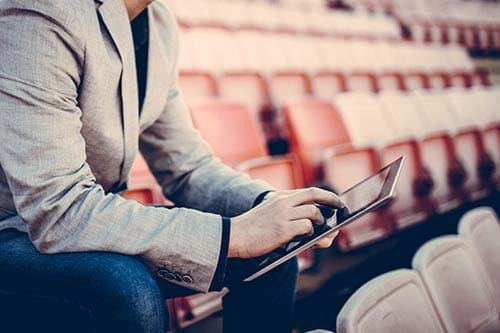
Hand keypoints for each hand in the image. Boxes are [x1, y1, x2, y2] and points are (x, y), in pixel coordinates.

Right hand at [229, 188, 345, 257]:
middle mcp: (283, 202)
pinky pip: (307, 228)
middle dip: (334, 202)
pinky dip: (311, 233)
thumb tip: (320, 230)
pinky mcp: (282, 229)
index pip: (310, 192)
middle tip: (343, 210)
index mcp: (281, 197)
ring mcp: (283, 215)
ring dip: (321, 223)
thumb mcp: (272, 216)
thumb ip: (293, 218)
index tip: (338, 203)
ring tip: (320, 232)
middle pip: (316, 195)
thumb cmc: (254, 230)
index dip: (327, 196)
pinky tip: (306, 238)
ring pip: (314, 213)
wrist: (234, 236)